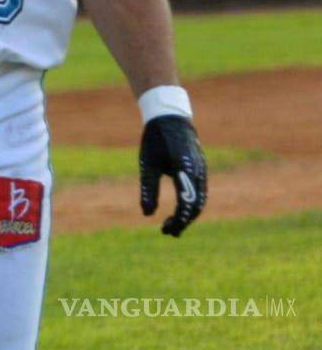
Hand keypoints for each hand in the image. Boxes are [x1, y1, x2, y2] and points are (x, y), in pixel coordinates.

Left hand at [139, 115, 206, 236]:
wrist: (170, 117)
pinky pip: (200, 191)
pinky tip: (179, 210)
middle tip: (167, 231)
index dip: (178, 220)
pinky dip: (192, 204)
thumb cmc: (156, 140)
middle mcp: (198, 172)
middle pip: (196, 206)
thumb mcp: (148, 164)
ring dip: (188, 215)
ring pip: (200, 200)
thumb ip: (148, 188)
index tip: (166, 230)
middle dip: (183, 221)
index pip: (186, 204)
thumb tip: (146, 214)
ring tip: (172, 225)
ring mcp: (202, 170)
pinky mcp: (201, 169)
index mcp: (184, 170)